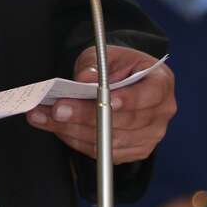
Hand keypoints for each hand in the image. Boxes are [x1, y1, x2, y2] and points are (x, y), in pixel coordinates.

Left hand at [25, 47, 174, 162]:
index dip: (129, 100)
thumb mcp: (106, 54)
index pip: (149, 95)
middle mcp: (160, 114)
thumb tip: (85, 79)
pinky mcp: (132, 152)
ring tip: (45, 117)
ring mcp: (148, 137)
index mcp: (161, 83)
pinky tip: (56, 127)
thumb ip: (96, 64)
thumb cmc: (119, 65)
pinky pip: (101, 152)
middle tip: (58, 108)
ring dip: (73, 130)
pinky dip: (75, 140)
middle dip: (86, 115)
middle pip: (124, 122)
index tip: (105, 100)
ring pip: (108, 141)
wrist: (125, 80)